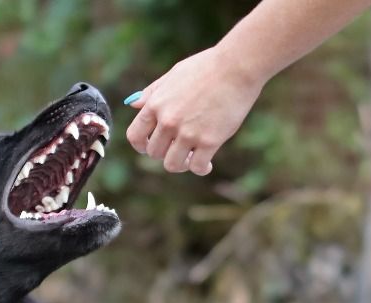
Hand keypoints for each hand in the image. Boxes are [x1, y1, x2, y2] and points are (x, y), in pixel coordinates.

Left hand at [125, 45, 265, 175]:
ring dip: (181, 165)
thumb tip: (133, 104)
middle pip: (154, 153)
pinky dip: (201, 169)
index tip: (149, 146)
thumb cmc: (207, 67)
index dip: (141, 145)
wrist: (237, 65)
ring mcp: (187, 132)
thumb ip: (152, 92)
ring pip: (172, 164)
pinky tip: (207, 164)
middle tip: (178, 148)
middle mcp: (168, 121)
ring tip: (191, 159)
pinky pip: (197, 167)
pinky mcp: (209, 140)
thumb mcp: (173, 74)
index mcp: (155, 104)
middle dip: (164, 153)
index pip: (135, 136)